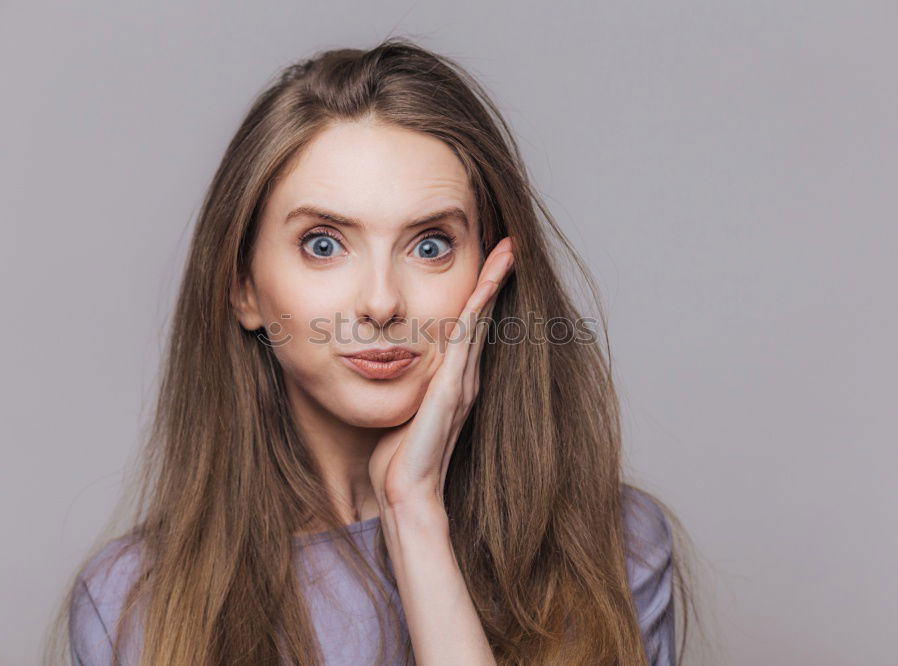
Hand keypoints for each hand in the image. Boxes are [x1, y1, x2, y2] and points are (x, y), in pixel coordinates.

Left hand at [369, 236, 515, 508]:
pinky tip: (483, 287)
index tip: (487, 259)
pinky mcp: (452, 390)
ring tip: (507, 250)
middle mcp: (465, 377)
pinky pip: (466, 341)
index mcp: (454, 379)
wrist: (406, 493)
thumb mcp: (403, 409)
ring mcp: (462, 382)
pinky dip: (476, 310)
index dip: (480, 291)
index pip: (470, 325)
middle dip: (496, 276)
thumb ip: (406, 385)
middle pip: (483, 315)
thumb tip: (387, 365)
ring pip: (480, 321)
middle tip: (510, 242)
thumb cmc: (398, 457)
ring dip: (493, 283)